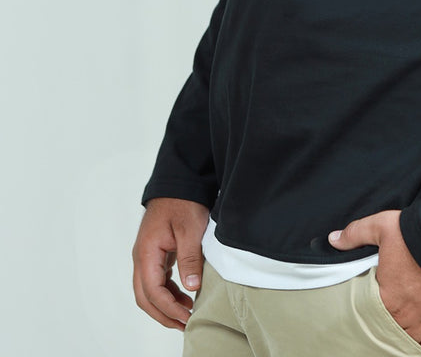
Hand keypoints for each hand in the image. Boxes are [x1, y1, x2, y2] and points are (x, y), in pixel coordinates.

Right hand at [132, 197, 209, 330]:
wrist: (179, 183)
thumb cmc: (183, 202)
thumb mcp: (190, 229)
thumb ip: (189, 258)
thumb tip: (191, 287)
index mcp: (146, 252)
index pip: (152, 290)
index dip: (168, 308)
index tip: (186, 317)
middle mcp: (142, 257)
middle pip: (145, 296)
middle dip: (163, 314)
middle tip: (184, 324)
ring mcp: (147, 255)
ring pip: (149, 290)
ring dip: (165, 305)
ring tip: (187, 312)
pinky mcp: (155, 253)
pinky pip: (156, 279)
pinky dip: (167, 292)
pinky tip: (184, 295)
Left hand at [328, 210, 420, 350]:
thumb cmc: (418, 236)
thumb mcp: (382, 226)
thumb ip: (356, 233)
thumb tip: (333, 239)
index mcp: (387, 298)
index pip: (370, 313)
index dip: (370, 309)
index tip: (372, 303)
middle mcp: (405, 317)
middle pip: (389, 329)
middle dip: (386, 323)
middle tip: (385, 316)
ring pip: (409, 340)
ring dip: (402, 335)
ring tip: (399, 328)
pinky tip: (418, 342)